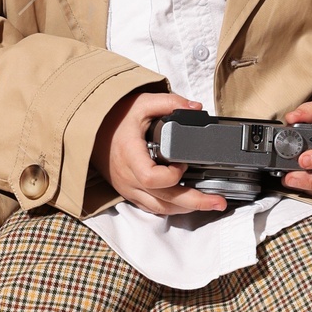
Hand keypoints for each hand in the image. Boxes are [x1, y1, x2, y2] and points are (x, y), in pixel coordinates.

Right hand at [92, 90, 229, 213]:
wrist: (93, 130)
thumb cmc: (115, 118)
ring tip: (210, 204)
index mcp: (129, 154)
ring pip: (159, 209)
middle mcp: (127, 176)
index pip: (150, 177)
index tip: (184, 164)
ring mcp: (128, 188)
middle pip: (162, 200)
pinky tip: (189, 204)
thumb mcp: (142, 103)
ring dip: (185, 209)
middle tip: (218, 202)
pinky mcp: (130, 193)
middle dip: (194, 202)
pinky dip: (172, 208)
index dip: (171, 176)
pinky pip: (152, 208)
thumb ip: (169, 102)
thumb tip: (196, 107)